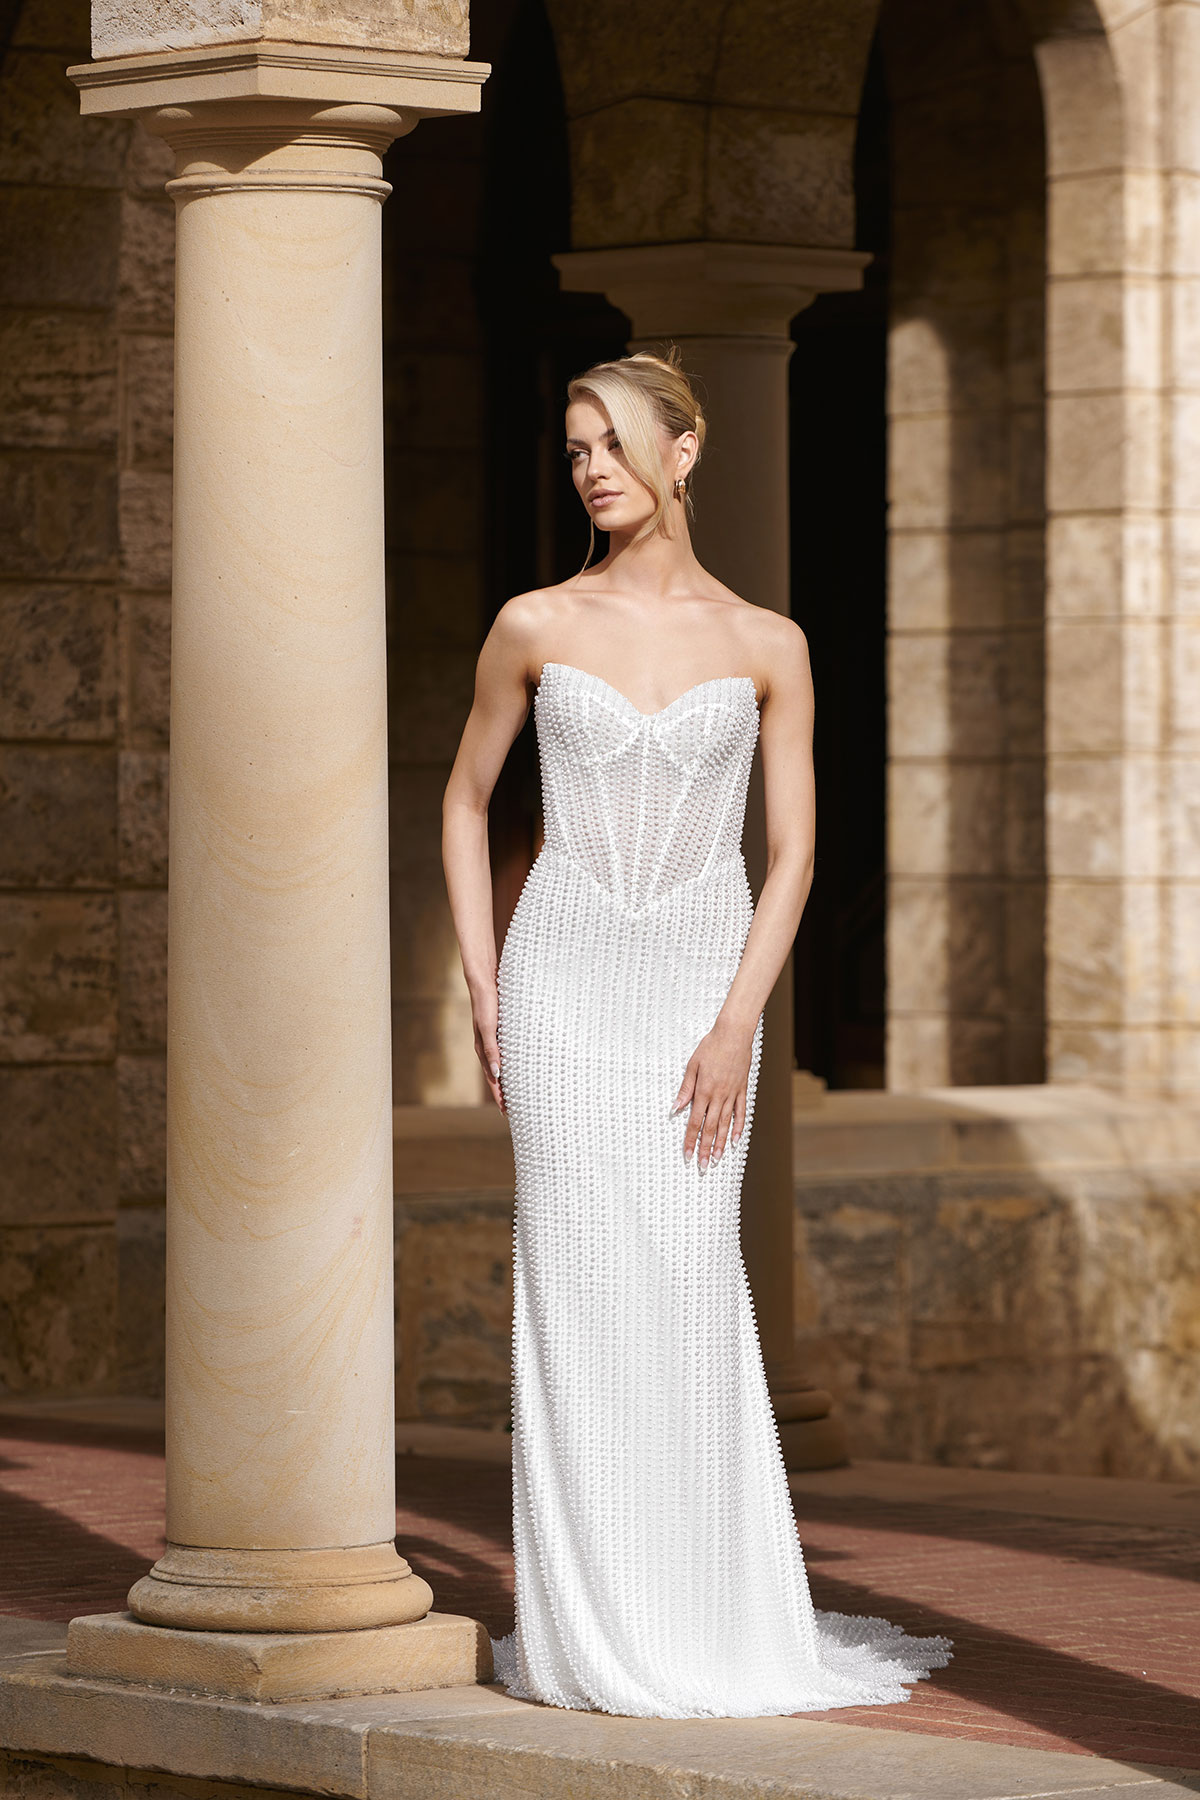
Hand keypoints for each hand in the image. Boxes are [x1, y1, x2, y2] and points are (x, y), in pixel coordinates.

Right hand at [472, 981, 504, 1112]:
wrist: (484, 982)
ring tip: (517, 1093)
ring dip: (508, 1080)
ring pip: (501, 1066)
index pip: (492, 1079)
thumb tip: (496, 1074)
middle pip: (496, 1076)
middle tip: (514, 1110)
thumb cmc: (486, 1005)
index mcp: (483, 1050)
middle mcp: (487, 1048)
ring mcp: (493, 1040)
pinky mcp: (500, 1031)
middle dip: (503, 1093)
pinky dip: (511, 1064)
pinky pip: (506, 1053)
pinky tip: (519, 1066)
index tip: (506, 1112)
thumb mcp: (488, 1028)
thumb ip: (492, 1050)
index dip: (499, 1096)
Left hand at [671, 1019, 751, 1170]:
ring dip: (720, 1143)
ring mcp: (732, 1094)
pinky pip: (741, 1113)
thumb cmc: (711, 1047)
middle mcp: (719, 1096)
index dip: (690, 1140)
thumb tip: (675, 1108)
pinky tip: (735, 1140)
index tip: (687, 1154)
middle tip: (701, 1166)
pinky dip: (738, 1128)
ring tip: (716, 1159)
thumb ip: (685, 1089)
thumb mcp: (692, 1065)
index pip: (694, 1122)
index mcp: (704, 1091)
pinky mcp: (742, 1090)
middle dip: (704, 1149)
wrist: (734, 1034)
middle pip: (710, 1128)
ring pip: (725, 1124)